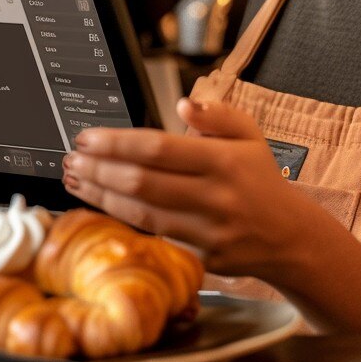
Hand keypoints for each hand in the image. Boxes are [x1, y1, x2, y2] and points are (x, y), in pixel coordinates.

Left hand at [62, 97, 314, 280]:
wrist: (288, 236)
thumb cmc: (260, 179)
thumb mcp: (250, 134)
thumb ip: (217, 114)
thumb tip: (183, 104)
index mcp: (223, 161)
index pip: (159, 149)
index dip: (118, 143)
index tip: (89, 137)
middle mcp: (214, 197)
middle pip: (142, 183)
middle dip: (99, 169)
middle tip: (72, 157)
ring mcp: (205, 231)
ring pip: (141, 213)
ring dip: (101, 195)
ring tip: (76, 178)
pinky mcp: (198, 258)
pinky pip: (153, 236)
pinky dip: (121, 219)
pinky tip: (100, 204)